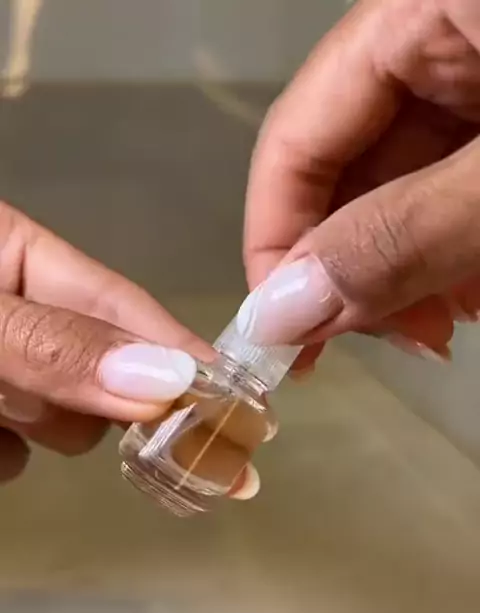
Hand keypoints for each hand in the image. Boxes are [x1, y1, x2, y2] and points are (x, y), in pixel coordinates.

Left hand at [0, 202, 258, 497]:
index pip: (121, 304)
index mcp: (12, 249)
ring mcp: (1, 367)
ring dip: (34, 428)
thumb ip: (59, 346)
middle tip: (60, 415)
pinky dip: (3, 456)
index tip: (244, 408)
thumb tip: (171, 378)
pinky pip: (17, 454)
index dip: (180, 353)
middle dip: (82, 397)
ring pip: (62, 419)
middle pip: (97, 370)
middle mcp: (18, 308)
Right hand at [241, 0, 479, 367]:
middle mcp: (426, 35)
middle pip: (346, 171)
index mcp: (412, 9)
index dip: (277, 248)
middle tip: (396, 343)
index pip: (294, 139)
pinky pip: (451, 180)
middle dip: (360, 271)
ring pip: (401, 185)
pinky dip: (454, 242)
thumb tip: (283, 314)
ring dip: (411, 268)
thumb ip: (403, 234)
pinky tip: (469, 289)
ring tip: (441, 327)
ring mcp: (471, 70)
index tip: (287, 341)